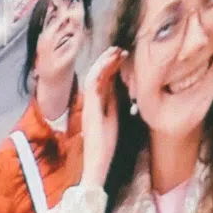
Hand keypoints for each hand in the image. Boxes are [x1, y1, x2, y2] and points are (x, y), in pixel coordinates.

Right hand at [81, 46, 126, 189]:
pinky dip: (101, 70)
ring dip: (105, 61)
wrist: (98, 163)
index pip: (102, 79)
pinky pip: (92, 83)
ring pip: (93, 75)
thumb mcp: (114, 118)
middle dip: (108, 60)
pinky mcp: (89, 108)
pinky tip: (111, 62)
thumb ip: (114, 101)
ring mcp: (89, 104)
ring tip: (117, 51)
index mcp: (97, 104)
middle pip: (97, 74)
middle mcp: (90, 102)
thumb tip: (120, 84)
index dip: (111, 66)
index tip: (123, 56)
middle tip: (121, 49)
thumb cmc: (106, 145)